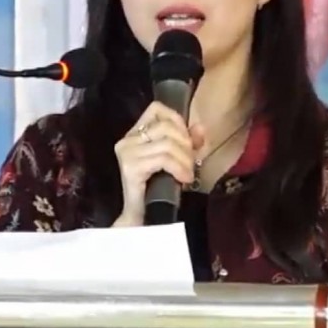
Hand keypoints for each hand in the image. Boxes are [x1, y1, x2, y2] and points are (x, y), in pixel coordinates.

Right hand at [113, 102, 204, 225]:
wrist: (143, 218)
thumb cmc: (159, 188)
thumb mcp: (178, 159)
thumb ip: (188, 141)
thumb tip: (200, 128)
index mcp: (135, 133)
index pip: (156, 109)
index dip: (177, 121)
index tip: (187, 142)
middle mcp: (127, 140)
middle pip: (166, 127)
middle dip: (185, 144)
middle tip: (191, 163)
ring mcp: (127, 152)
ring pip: (168, 143)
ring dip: (185, 159)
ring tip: (188, 173)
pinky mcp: (131, 167)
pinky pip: (164, 158)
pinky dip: (179, 168)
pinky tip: (184, 179)